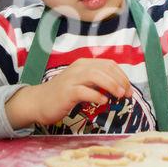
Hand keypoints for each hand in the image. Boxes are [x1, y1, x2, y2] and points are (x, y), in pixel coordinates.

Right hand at [5, 58, 132, 128]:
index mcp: (84, 64)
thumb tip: (119, 89)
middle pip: (105, 68)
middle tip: (127, 94)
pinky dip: (97, 96)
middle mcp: (78, 68)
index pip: (109, 64)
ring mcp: (72, 79)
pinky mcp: (67, 92)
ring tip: (119, 96)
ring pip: (96, 76)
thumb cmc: (62, 95)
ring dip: (112, 85)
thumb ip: (97, 83)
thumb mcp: (81, 84)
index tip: (129, 88)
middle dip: (120, 81)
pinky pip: (85, 91)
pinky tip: (104, 102)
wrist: (38, 102)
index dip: (122, 75)